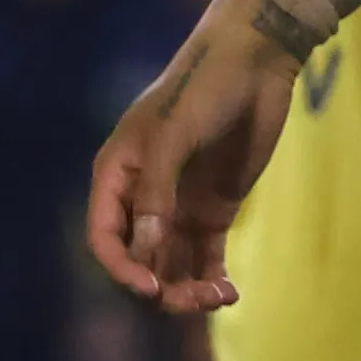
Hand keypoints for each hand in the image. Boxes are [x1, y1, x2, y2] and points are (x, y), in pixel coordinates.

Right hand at [86, 0, 303, 311]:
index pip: (105, 239)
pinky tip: (230, 294)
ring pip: (173, 265)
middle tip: (197, 300)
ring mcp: (179, 206)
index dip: (121, 269)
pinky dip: (213, 277)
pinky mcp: (215, 208)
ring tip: (220, 298)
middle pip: (140, 261)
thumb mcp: (172, 136)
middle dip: (162, 287)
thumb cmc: (203, 89)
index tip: (151, 287)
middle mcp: (143, 200)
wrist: (255, 60)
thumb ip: (158, 193)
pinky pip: (206, 256)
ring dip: (189, 289)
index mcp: (116, 178)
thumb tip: (145, 251)